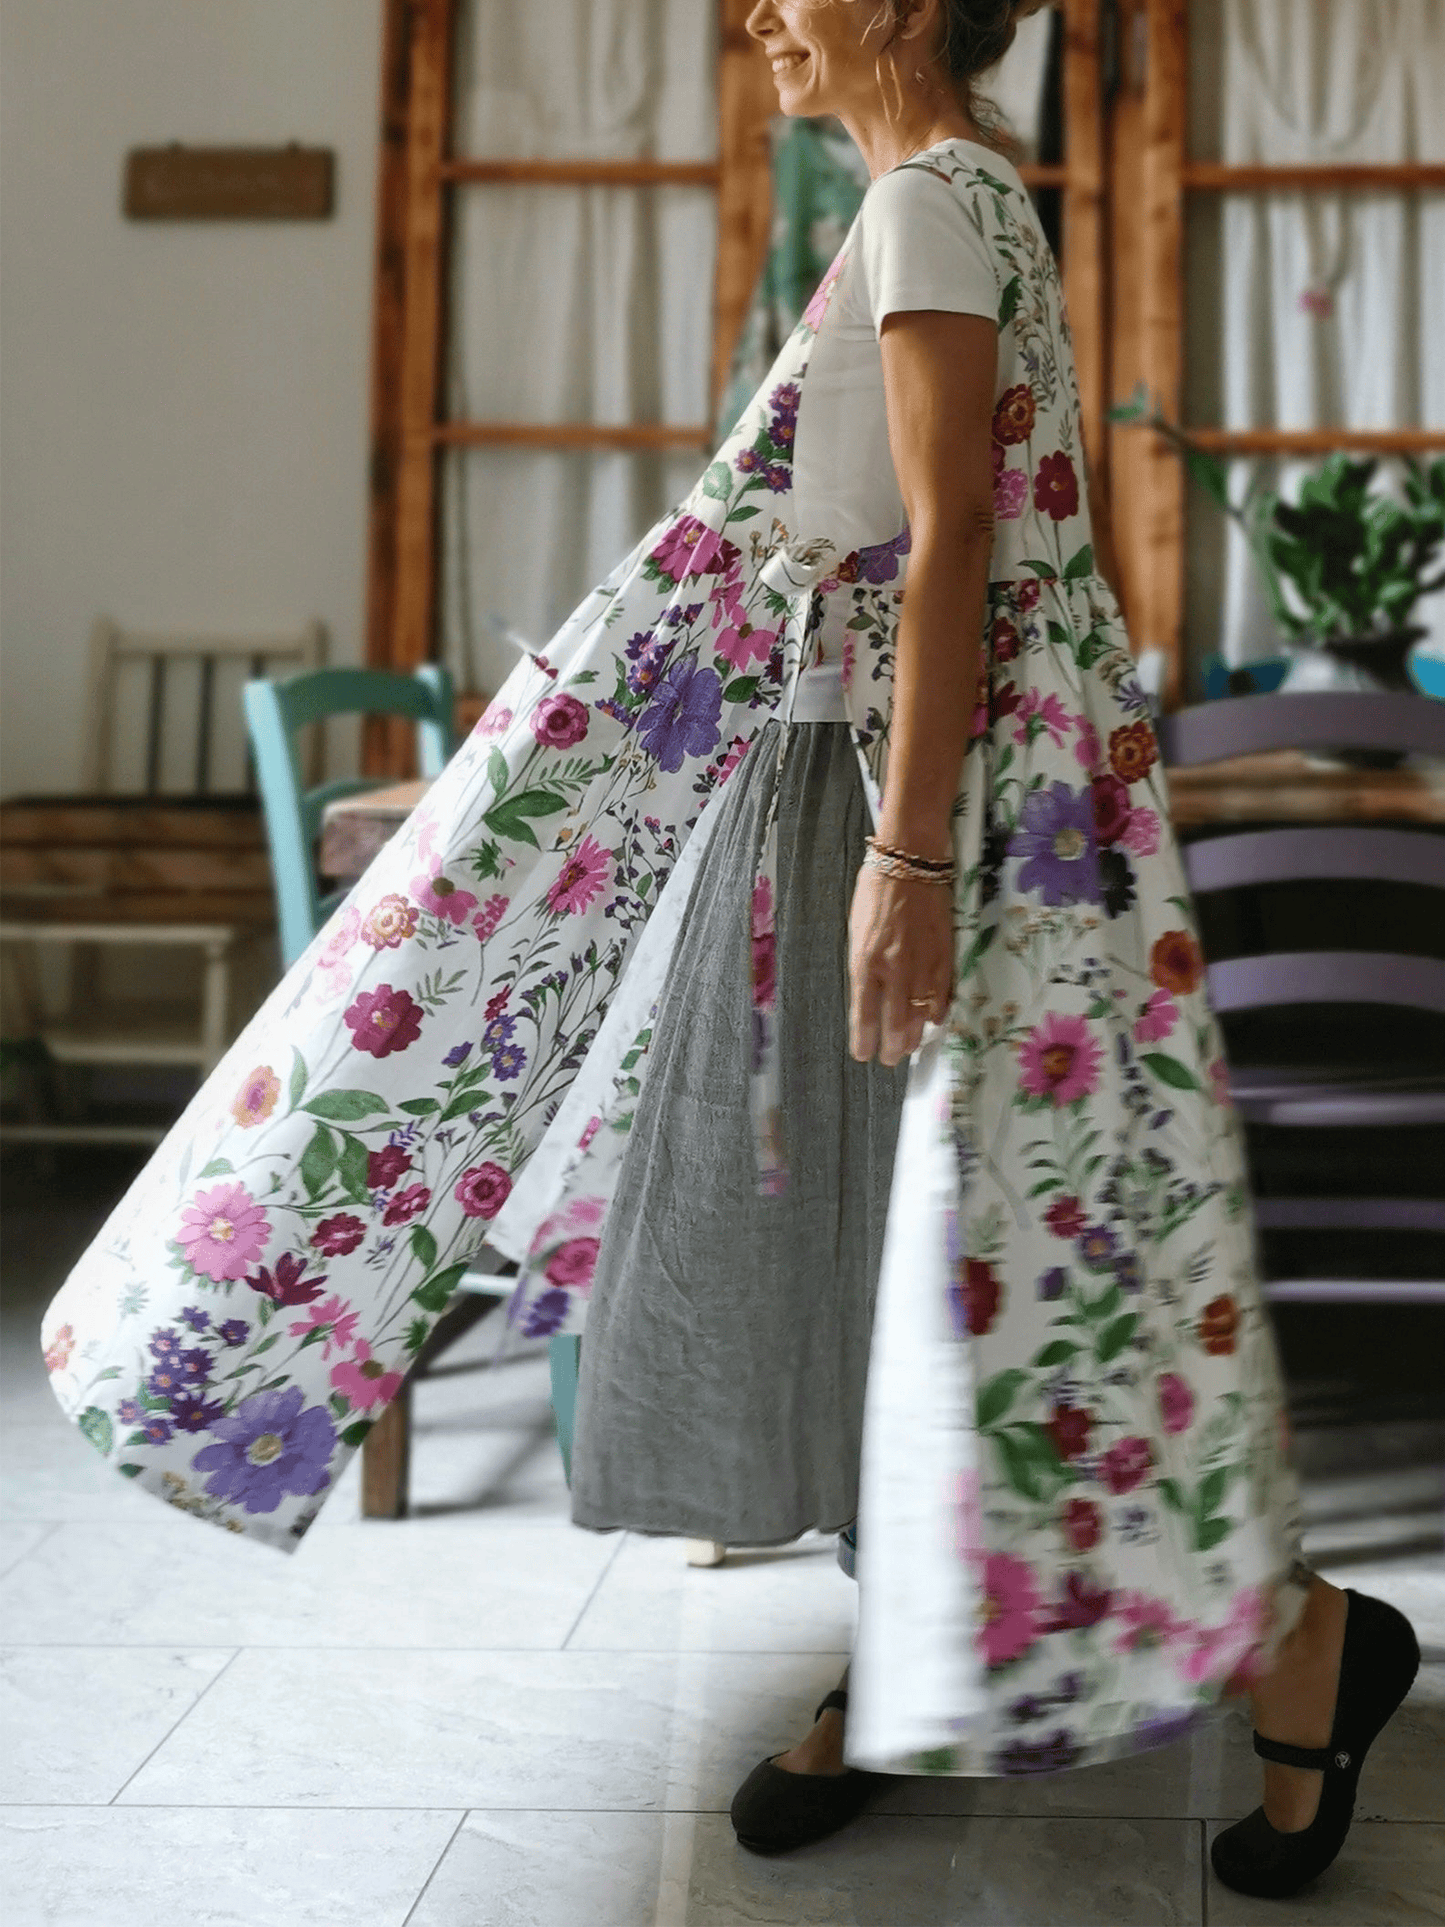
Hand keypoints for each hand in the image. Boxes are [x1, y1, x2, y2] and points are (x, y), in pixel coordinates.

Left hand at [848, 861, 953, 1066]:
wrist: (911, 862)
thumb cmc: (876, 892)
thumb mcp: (856, 931)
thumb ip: (863, 966)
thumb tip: (870, 995)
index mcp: (865, 961)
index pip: (865, 1014)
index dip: (865, 1040)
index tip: (863, 1055)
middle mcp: (894, 968)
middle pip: (894, 1023)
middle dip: (891, 1047)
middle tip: (889, 1059)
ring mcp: (923, 963)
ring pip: (920, 1014)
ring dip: (914, 1036)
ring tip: (908, 1047)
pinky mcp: (945, 955)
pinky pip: (942, 994)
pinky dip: (936, 1011)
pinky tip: (931, 1020)